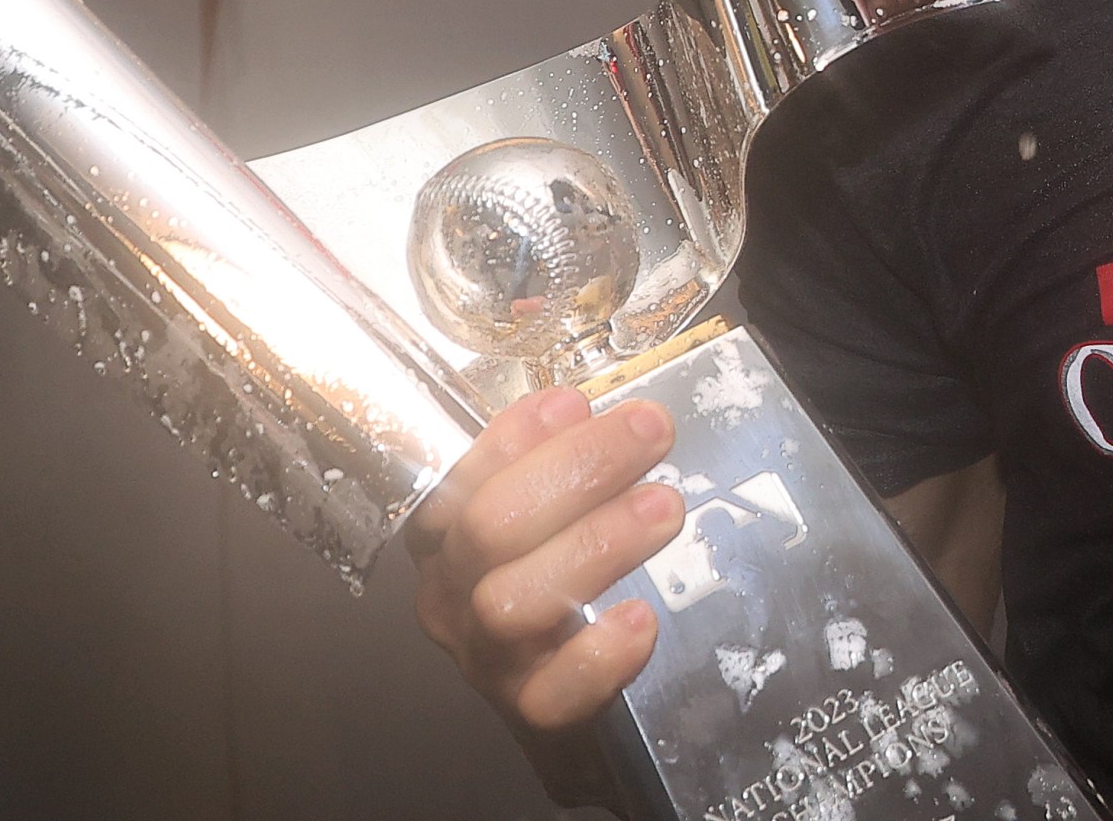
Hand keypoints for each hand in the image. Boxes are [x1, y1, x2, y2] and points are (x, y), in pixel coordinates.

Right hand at [407, 386, 685, 798]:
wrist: (561, 703)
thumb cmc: (554, 584)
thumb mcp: (544, 515)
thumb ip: (551, 463)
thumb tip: (573, 407)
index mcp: (447, 539)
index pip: (459, 481)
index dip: (515, 440)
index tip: (578, 401)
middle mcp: (454, 597)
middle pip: (490, 529)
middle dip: (575, 470)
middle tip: (652, 433)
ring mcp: (489, 658)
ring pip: (514, 602)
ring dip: (595, 545)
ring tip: (665, 506)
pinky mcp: (532, 712)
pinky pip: (552, 693)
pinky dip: (598, 654)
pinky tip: (641, 618)